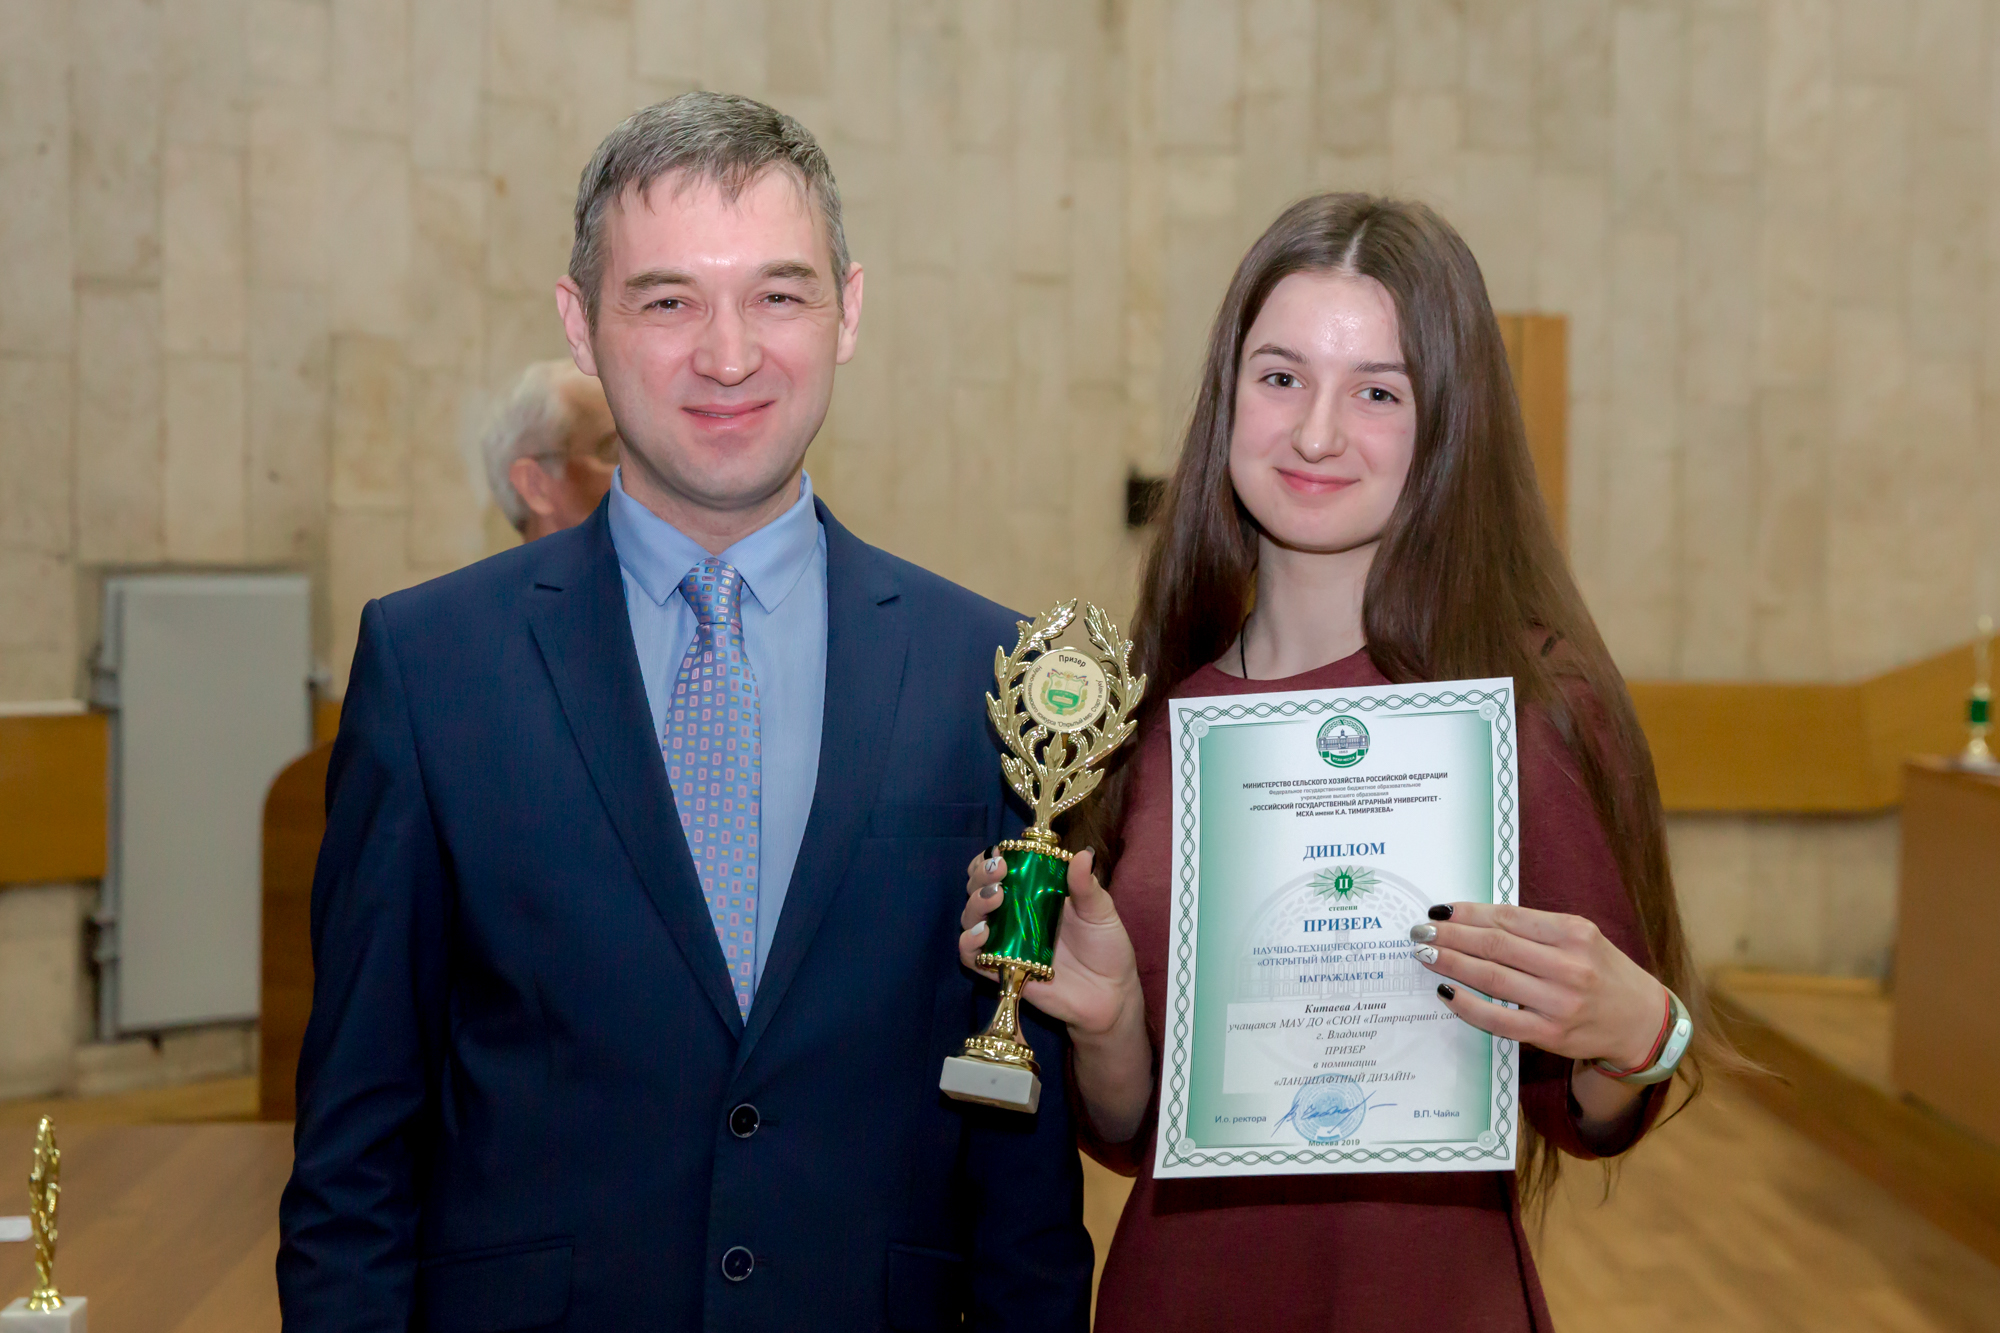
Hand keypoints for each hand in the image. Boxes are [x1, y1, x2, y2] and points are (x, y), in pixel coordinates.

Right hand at [959, 848, 1143, 1039]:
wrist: (1111, 995)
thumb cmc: (1106, 948)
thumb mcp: (1101, 912)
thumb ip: (1087, 886)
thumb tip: (1083, 855)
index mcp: (1035, 894)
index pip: (1001, 869)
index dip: (992, 858)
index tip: (1002, 852)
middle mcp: (1015, 915)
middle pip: (979, 888)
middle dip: (981, 875)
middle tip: (999, 871)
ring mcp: (1006, 942)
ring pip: (971, 918)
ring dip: (975, 904)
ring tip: (995, 898)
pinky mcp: (1001, 970)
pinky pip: (972, 957)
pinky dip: (969, 943)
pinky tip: (982, 933)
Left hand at [1413, 902, 1665, 1070]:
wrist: (1641, 1020)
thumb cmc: (1603, 972)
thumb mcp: (1581, 937)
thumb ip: (1536, 928)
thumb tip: (1475, 918)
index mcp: (1575, 933)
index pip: (1508, 918)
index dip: (1468, 913)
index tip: (1439, 910)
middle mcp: (1569, 966)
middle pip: (1495, 945)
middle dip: (1451, 936)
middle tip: (1420, 931)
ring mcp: (1559, 1003)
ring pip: (1492, 979)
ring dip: (1453, 964)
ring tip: (1427, 954)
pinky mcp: (1551, 1034)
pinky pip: (1499, 1020)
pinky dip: (1468, 1006)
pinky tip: (1447, 993)